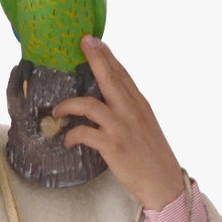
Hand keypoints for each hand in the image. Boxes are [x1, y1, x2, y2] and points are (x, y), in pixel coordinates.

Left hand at [53, 35, 183, 209]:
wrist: (163, 181)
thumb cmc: (151, 155)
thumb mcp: (145, 125)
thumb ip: (128, 109)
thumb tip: (110, 100)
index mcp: (139, 104)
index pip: (122, 74)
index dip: (107, 56)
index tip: (94, 40)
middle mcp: (131, 110)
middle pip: (110, 77)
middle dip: (94, 58)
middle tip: (81, 43)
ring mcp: (121, 127)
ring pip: (89, 104)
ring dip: (68, 105)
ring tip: (57, 110)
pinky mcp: (113, 145)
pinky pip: (84, 133)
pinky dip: (71, 135)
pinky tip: (67, 141)